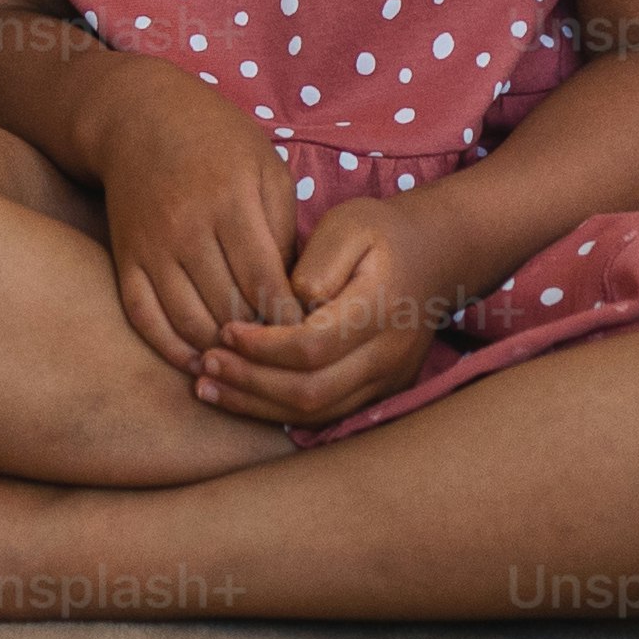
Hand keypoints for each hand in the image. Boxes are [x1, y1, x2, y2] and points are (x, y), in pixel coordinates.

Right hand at [97, 81, 302, 373]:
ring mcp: (151, 246)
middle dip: (262, 342)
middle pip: (229, 309)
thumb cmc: (218, 141)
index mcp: (231, 202)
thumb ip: (283, 229)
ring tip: (248, 363)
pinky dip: (170, 348)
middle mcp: (187, 228)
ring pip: (189, 322)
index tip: (310, 338)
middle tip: (285, 360)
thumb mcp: (266, 168)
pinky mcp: (125, 258)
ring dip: (222, 352)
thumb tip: (296, 294)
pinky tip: (198, 361)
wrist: (139, 116)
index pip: (266, 282)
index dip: (290, 321)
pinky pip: (144, 317)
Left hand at [197, 192, 452, 428]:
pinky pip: (325, 414)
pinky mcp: (378, 392)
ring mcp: (386, 380)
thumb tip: (289, 302)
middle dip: (251, 382)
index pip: (312, 347)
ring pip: (317, 412)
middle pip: (312, 391)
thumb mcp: (349, 224)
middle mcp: (387, 355)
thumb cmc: (379, 235)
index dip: (262, 346)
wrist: (433, 257)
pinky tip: (240, 396)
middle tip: (205, 363)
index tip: (225, 329)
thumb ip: (318, 262)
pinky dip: (277, 410)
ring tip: (207, 386)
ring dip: (257, 405)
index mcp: (378, 310)